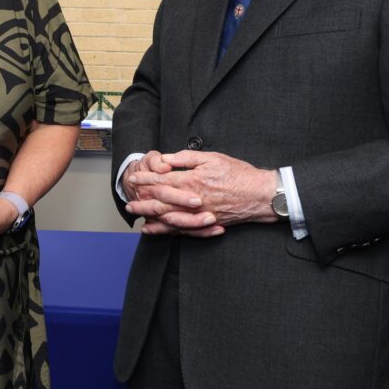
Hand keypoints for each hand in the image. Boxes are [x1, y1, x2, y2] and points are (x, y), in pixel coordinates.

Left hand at [131, 150, 277, 231]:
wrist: (260, 195)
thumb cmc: (238, 174)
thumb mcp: (213, 158)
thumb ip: (187, 157)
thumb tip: (167, 157)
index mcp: (192, 180)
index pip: (162, 179)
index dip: (146, 178)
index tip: (134, 176)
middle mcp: (191, 200)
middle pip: (160, 200)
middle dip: (142, 198)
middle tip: (128, 199)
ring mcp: (197, 214)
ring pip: (167, 217)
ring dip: (148, 215)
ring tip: (135, 214)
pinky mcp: (203, 223)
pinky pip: (179, 229)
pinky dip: (164, 230)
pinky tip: (153, 229)